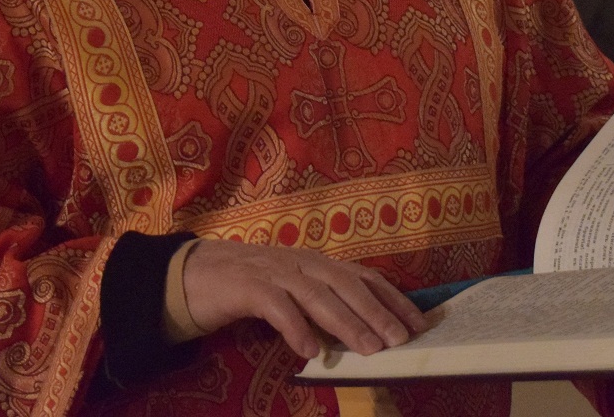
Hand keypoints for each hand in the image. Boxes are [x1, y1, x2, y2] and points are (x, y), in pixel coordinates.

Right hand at [182, 239, 427, 359]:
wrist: (194, 273)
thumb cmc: (250, 286)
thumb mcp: (294, 290)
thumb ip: (323, 305)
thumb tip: (364, 333)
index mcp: (318, 263)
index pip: (365, 277)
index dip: (393, 298)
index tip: (419, 323)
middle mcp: (302, 263)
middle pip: (347, 285)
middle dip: (377, 312)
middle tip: (401, 339)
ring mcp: (275, 272)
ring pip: (318, 295)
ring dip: (346, 322)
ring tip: (368, 348)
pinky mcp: (248, 287)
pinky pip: (276, 307)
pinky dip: (295, 327)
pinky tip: (309, 351)